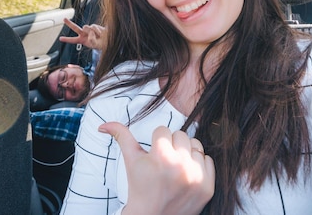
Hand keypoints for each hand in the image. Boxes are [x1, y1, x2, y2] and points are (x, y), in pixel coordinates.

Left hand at [59, 17, 105, 50]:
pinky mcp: (94, 26)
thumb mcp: (95, 45)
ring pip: (86, 27)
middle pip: (75, 28)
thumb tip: (90, 32)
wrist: (107, 40)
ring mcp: (88, 29)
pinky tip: (100, 34)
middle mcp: (84, 34)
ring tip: (97, 36)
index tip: (60, 38)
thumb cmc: (100, 44)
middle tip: (64, 19)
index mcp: (82, 40)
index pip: (73, 40)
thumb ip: (92, 40)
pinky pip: (93, 27)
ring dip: (91, 32)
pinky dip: (97, 31)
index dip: (67, 39)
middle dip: (69, 23)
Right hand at [99, 122, 214, 214]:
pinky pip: (208, 160)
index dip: (157, 142)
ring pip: (196, 146)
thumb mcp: (130, 161)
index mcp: (161, 156)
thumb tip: (103, 125)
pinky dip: (199, 165)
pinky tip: (186, 175)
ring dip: (186, 153)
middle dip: (172, 145)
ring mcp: (196, 177)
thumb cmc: (139, 187)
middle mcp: (180, 165)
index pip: (163, 130)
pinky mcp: (207, 187)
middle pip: (181, 135)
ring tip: (176, 168)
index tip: (154, 156)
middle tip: (164, 163)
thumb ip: (120, 137)